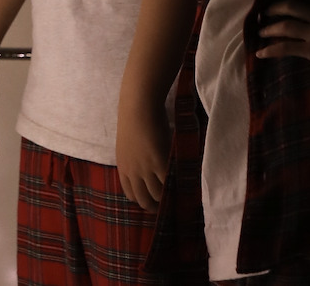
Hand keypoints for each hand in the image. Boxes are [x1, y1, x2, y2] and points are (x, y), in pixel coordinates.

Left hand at [115, 92, 169, 210]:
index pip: (132, 196)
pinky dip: (178, 185)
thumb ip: (136, 161)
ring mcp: (145, 169)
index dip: (144, 200)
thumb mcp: (129, 146)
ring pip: (159, 195)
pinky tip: (186, 183)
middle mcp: (132, 172)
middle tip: (170, 202)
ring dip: (169, 196)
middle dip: (157, 206)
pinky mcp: (158, 162)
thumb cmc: (134, 118)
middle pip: (145, 201)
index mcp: (123, 168)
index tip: (155, 200)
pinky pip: (169, 182)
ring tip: (180, 193)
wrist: (138, 104)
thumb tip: (147, 172)